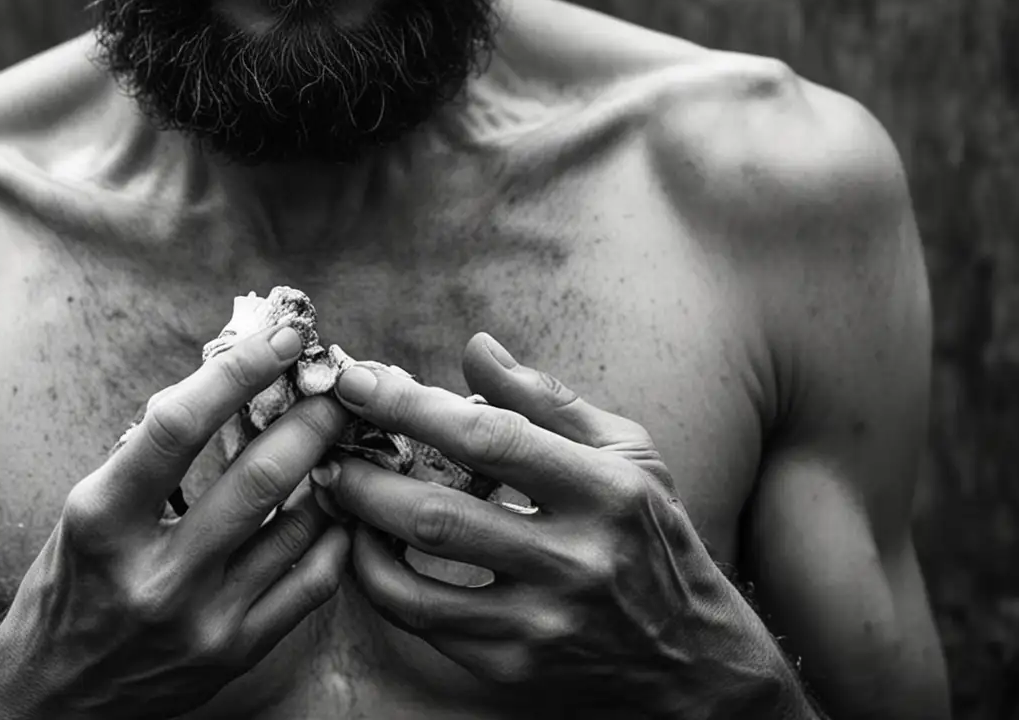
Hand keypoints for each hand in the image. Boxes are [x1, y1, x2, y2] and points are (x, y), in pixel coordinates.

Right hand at [0, 323, 350, 719]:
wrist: (50, 702)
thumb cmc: (71, 586)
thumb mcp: (89, 507)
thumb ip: (152, 451)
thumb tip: (223, 377)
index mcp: (103, 520)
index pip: (177, 427)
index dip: (236, 373)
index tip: (279, 338)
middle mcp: (154, 574)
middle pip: (257, 479)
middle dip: (310, 422)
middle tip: (338, 388)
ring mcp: (200, 619)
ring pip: (296, 529)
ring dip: (331, 474)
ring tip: (344, 439)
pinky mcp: (234, 654)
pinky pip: (310, 584)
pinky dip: (332, 536)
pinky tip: (337, 507)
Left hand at [313, 334, 797, 717]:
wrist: (694, 662)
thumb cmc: (651, 535)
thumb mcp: (626, 451)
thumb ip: (546, 400)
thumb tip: (475, 349)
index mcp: (602, 490)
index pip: (488, 439)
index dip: (412, 405)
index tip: (358, 379)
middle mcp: (574, 560)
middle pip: (438, 512)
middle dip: (365, 471)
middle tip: (324, 438)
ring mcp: (541, 624)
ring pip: (419, 574)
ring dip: (358, 525)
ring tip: (332, 484)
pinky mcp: (513, 669)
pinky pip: (423, 623)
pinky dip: (379, 580)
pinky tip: (363, 544)